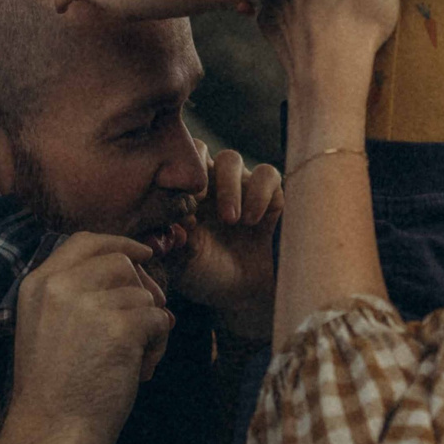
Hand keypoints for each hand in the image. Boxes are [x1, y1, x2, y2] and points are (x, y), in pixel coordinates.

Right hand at [0, 232, 172, 443]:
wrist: (48, 434)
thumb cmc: (51, 394)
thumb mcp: (43, 329)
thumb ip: (74, 296)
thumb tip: (134, 277)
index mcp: (37, 284)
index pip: (84, 240)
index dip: (119, 243)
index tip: (143, 254)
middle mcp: (60, 285)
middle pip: (122, 262)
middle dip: (144, 289)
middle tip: (148, 322)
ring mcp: (90, 303)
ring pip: (144, 294)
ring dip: (150, 326)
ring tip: (134, 362)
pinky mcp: (120, 326)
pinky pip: (159, 319)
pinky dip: (159, 345)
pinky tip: (141, 371)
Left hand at [168, 143, 283, 336]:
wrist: (245, 294)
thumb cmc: (208, 276)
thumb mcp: (184, 266)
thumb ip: (175, 245)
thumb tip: (174, 225)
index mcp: (182, 194)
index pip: (172, 164)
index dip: (172, 176)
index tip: (178, 206)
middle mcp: (209, 183)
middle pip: (199, 149)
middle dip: (198, 173)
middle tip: (199, 202)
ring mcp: (239, 185)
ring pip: (230, 159)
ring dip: (228, 187)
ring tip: (230, 220)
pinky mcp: (270, 192)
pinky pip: (266, 174)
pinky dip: (259, 193)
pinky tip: (252, 220)